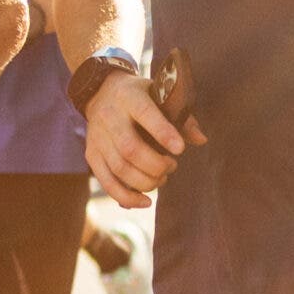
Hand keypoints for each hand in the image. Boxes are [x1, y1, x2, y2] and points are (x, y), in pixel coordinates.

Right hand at [83, 67, 196, 211]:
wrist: (100, 92)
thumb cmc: (139, 97)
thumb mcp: (159, 95)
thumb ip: (181, 117)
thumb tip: (201, 140)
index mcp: (129, 97)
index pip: (145, 114)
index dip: (163, 133)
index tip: (180, 149)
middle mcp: (110, 117)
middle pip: (130, 149)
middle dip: (156, 165)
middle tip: (171, 166)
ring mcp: (98, 137)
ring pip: (120, 168)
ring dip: (145, 182)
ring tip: (161, 179)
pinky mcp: (91, 154)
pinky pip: (107, 182)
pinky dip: (126, 197)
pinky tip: (145, 201)